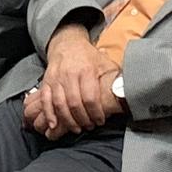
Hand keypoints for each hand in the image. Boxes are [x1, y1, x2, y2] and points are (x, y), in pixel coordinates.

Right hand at [25, 23, 119, 139]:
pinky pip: (45, 100)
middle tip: (89, 126)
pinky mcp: (46, 81)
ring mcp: (56, 78)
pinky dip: (49, 114)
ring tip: (76, 128)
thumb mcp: (105, 62)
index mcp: (86, 70)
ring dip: (68, 120)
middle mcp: (69, 74)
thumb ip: (114, 77)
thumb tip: (126, 93)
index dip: (96, 113)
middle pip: (75, 103)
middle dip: (83, 120)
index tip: (100, 120)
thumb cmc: (88, 57)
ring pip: (60, 104)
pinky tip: (55, 125)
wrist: (66, 43)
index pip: (90, 97)